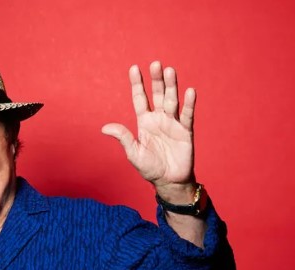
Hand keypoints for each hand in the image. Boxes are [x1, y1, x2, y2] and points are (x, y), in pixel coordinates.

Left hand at [102, 61, 195, 198]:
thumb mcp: (133, 153)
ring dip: (171, 86)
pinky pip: (187, 115)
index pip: (140, 99)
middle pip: (157, 95)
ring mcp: (173, 123)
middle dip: (156, 80)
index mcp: (144, 122)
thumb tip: (104, 128)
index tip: (134, 68)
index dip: (137, 84)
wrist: (168, 181)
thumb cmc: (150, 168)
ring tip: (170, 71)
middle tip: (155, 63)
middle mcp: (159, 119)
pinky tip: (189, 91)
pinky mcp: (185, 131)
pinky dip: (189, 104)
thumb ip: (123, 138)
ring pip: (171, 100)